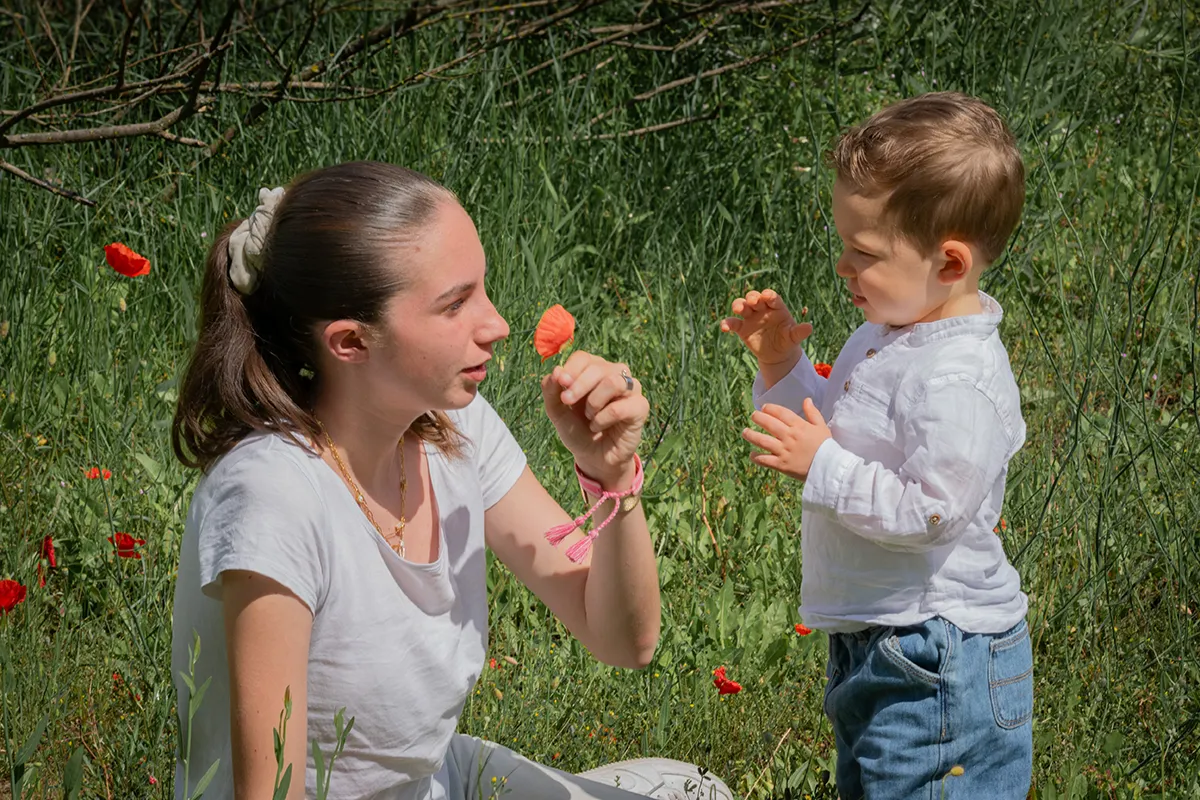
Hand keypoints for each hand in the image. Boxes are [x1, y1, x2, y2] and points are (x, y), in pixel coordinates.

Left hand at [541, 351, 647, 488]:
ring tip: (589, 416)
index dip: (570, 370)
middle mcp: (614, 374)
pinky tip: (598, 426)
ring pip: (613, 382)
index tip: (561, 386)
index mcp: (593, 370)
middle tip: (567, 402)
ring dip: (594, 402)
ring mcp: (630, 389)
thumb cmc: (577, 430)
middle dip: (578, 386)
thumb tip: (556, 370)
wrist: (593, 457)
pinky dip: (603, 418)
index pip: (583, 357)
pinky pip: (620, 407)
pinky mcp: (640, 407)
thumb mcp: (557, 411)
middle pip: (597, 367)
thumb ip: (551, 391)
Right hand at [720, 289, 812, 366]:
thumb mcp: (794, 337)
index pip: (772, 297)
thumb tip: (809, 328)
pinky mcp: (742, 328)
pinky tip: (724, 327)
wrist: (777, 354)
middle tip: (753, 302)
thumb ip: (799, 332)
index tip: (767, 296)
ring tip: (738, 309)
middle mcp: (762, 309)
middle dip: (753, 297)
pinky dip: (727, 323)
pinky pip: (733, 323)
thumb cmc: (787, 340)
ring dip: (739, 305)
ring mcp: (751, 317)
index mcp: (776, 307)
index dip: (769, 295)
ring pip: (742, 306)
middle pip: (754, 298)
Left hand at [743, 399, 831, 480]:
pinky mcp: (781, 465)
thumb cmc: (826, 446)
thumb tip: (806, 400)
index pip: (781, 413)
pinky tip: (752, 454)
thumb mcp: (822, 426)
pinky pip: (765, 460)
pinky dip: (756, 457)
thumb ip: (813, 413)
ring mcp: (784, 451)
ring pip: (763, 441)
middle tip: (753, 415)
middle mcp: (789, 437)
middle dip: (758, 418)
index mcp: (799, 426)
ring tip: (745, 432)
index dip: (771, 408)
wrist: (829, 468)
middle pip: (769, 424)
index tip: (764, 407)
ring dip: (751, 435)